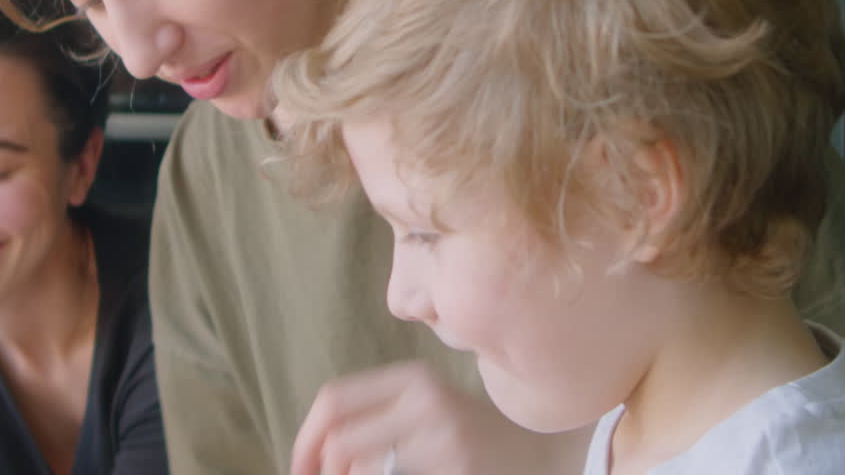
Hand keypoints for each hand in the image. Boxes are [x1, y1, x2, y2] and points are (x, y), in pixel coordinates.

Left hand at [290, 360, 587, 474]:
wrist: (546, 456)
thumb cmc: (476, 442)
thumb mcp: (428, 412)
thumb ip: (378, 420)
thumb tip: (315, 452)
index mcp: (412, 379)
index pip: (333, 399)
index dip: (304, 440)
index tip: (299, 471)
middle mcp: (424, 398)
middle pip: (338, 437)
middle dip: (318, 469)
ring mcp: (441, 435)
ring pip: (358, 464)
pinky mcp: (454, 465)